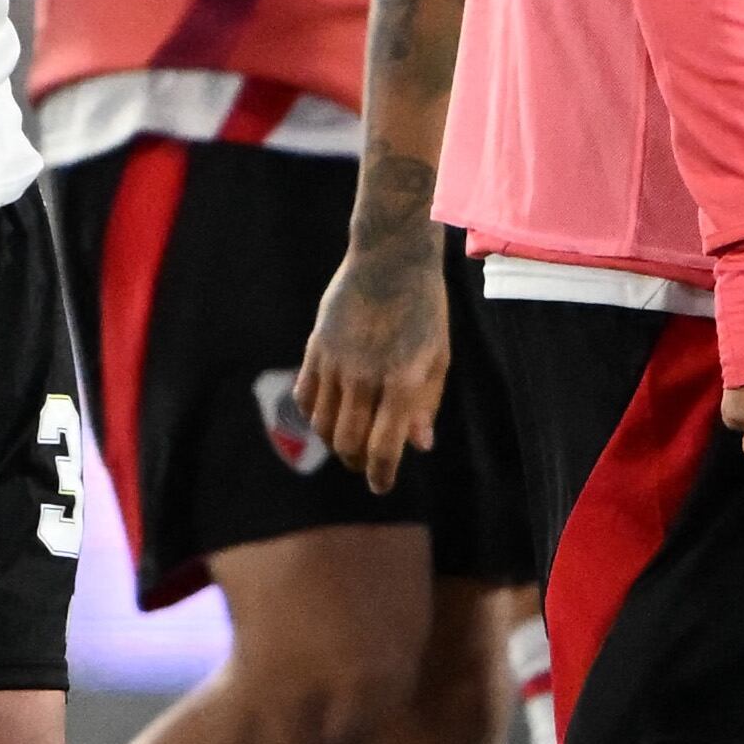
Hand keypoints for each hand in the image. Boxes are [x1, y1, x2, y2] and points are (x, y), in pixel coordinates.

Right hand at [295, 235, 446, 495]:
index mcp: (401, 381)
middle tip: (366, 465)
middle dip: (358, 463)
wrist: (390, 258)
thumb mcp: (438, 356)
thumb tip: (419, 446)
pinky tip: (328, 415)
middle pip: (349, 442)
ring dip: (335, 442)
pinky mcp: (316, 347)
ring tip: (349, 442)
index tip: (382, 485)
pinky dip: (314, 414)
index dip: (381, 475)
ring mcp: (336, 362)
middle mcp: (365, 377)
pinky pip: (305, 396)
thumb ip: (426, 404)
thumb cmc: (424, 308)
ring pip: (323, 424)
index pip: (384, 447)